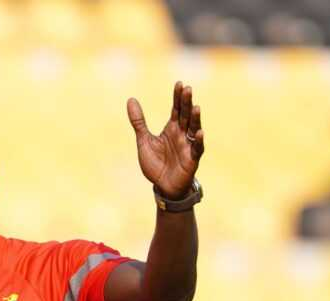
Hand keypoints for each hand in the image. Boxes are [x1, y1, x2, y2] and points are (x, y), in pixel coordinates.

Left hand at [127, 81, 204, 199]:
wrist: (162, 187)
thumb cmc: (156, 164)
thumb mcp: (144, 141)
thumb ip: (139, 122)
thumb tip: (131, 99)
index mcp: (171, 128)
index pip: (176, 109)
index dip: (177, 97)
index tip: (179, 84)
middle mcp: (182, 135)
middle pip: (185, 115)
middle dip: (186, 103)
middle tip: (187, 89)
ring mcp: (188, 146)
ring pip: (193, 129)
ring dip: (195, 119)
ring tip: (196, 107)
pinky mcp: (192, 160)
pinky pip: (196, 149)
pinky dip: (198, 141)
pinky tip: (198, 132)